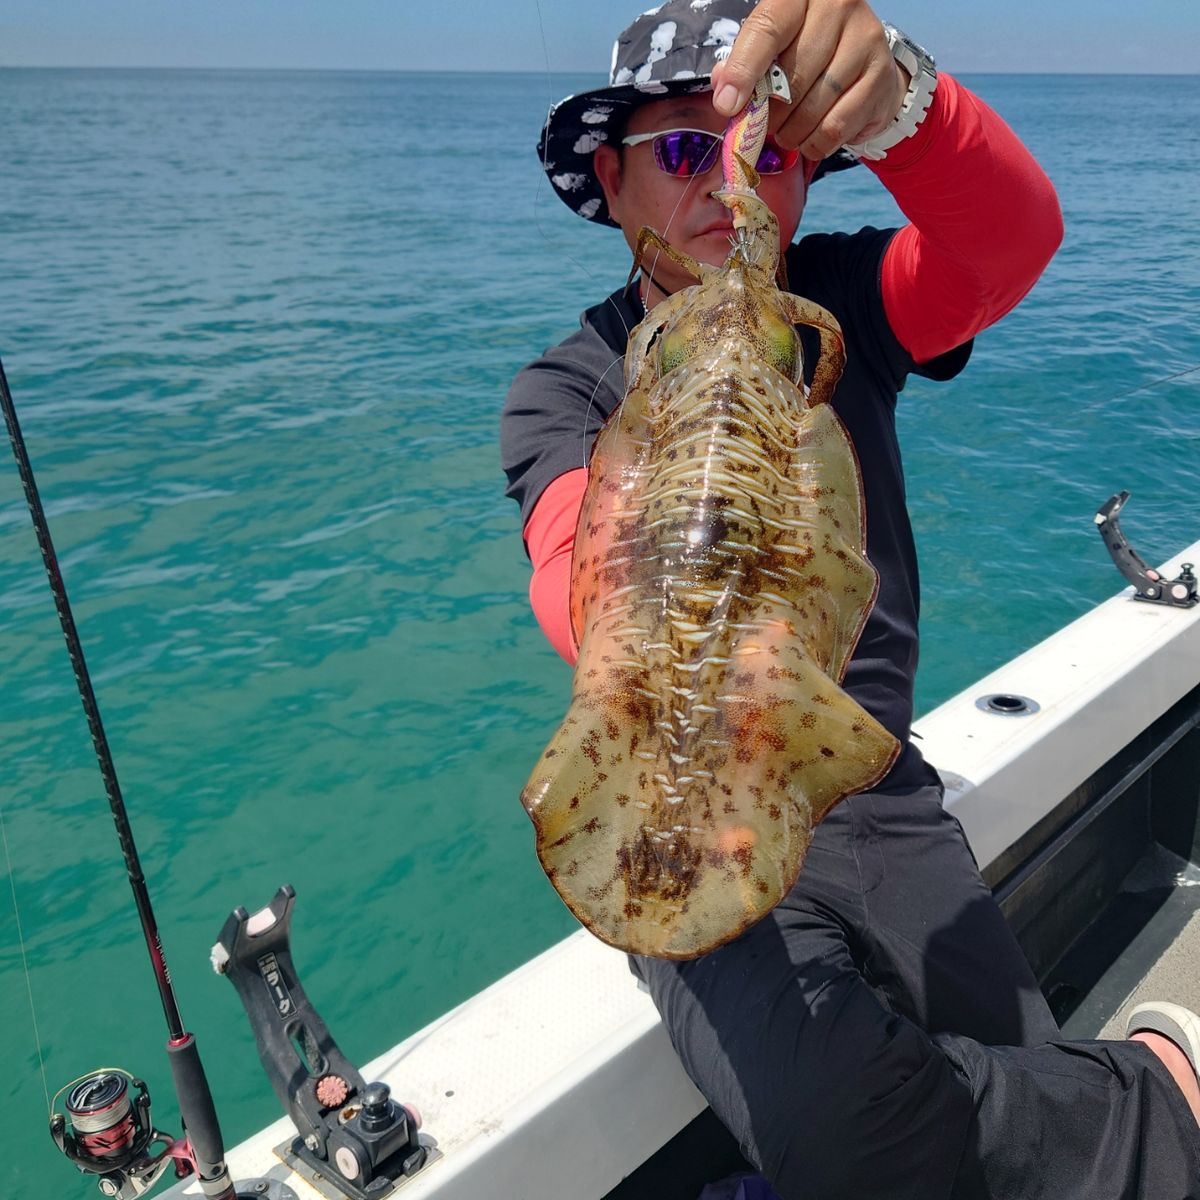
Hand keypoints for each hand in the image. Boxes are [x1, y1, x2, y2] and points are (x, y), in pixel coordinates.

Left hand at [711, 0, 909, 159]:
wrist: (865, 66)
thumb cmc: (809, 56)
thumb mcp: (772, 51)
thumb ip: (743, 66)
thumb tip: (723, 92)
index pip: (768, 29)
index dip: (744, 70)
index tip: (728, 105)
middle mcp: (837, 6)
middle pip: (792, 74)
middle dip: (770, 112)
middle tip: (763, 125)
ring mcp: (865, 37)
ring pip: (814, 104)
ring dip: (792, 132)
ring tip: (788, 132)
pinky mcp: (881, 74)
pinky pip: (836, 125)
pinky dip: (815, 143)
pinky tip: (810, 138)